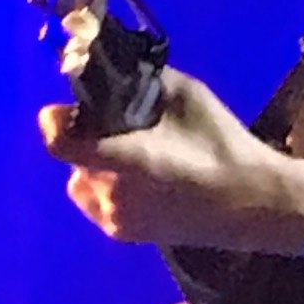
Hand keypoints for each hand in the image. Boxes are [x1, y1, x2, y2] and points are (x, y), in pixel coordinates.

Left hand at [39, 68, 303, 254]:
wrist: (250, 204)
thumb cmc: (222, 146)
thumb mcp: (188, 96)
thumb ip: (144, 81)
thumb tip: (114, 69)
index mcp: (128, 160)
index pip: (61, 144)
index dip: (54, 122)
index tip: (62, 108)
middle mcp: (113, 193)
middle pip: (75, 154)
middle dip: (89, 135)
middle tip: (121, 125)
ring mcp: (115, 218)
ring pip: (81, 176)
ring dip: (95, 160)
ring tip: (134, 152)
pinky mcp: (120, 233)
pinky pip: (93, 198)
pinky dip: (103, 183)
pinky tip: (135, 178)